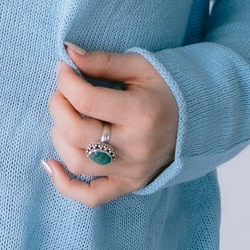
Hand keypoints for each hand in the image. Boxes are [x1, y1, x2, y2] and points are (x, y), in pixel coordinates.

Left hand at [40, 42, 177, 205]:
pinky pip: (91, 197)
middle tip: (62, 92)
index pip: (85, 100)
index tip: (64, 69)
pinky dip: (65, 184)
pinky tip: (51, 163)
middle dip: (58, 106)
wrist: (198, 120)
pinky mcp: (129, 185)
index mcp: (140, 113)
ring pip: (77, 162)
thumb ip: (102, 61)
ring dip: (59, 136)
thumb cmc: (165, 89)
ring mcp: (132, 171)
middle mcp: (136, 147)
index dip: (65, 81)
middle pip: (76, 132)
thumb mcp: (140, 67)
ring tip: (64, 119)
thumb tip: (67, 52)